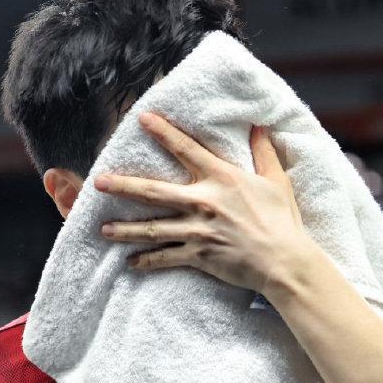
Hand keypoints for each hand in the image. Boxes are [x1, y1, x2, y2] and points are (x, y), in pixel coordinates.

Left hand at [94, 111, 310, 296]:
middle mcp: (204, 202)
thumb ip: (263, 152)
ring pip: (152, 229)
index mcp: (222, 178)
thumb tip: (258, 126)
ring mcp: (198, 231)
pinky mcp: (199, 256)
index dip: (163, 132)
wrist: (284, 261)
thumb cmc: (283, 220)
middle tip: (98, 182)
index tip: (142, 119)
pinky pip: (166, 258)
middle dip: (123, 187)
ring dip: (125, 230)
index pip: (186, 149)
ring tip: (103, 229)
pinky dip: (147, 261)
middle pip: (154, 191)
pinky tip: (130, 263)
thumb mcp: (276, 180)